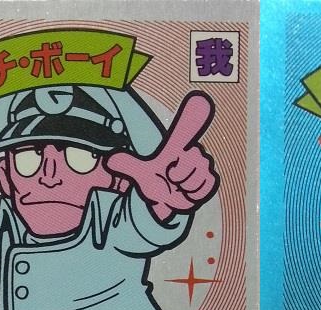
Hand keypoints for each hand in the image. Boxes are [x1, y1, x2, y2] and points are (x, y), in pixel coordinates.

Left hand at [106, 91, 218, 217]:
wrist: (166, 201)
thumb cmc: (154, 183)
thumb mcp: (140, 174)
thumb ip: (127, 165)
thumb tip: (110, 159)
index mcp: (177, 147)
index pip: (187, 130)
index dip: (196, 113)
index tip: (201, 98)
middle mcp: (193, 154)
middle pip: (195, 160)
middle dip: (179, 174)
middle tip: (169, 177)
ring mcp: (203, 166)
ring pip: (200, 176)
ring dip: (185, 186)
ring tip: (176, 188)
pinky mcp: (210, 180)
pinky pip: (206, 186)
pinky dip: (193, 194)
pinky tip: (186, 193)